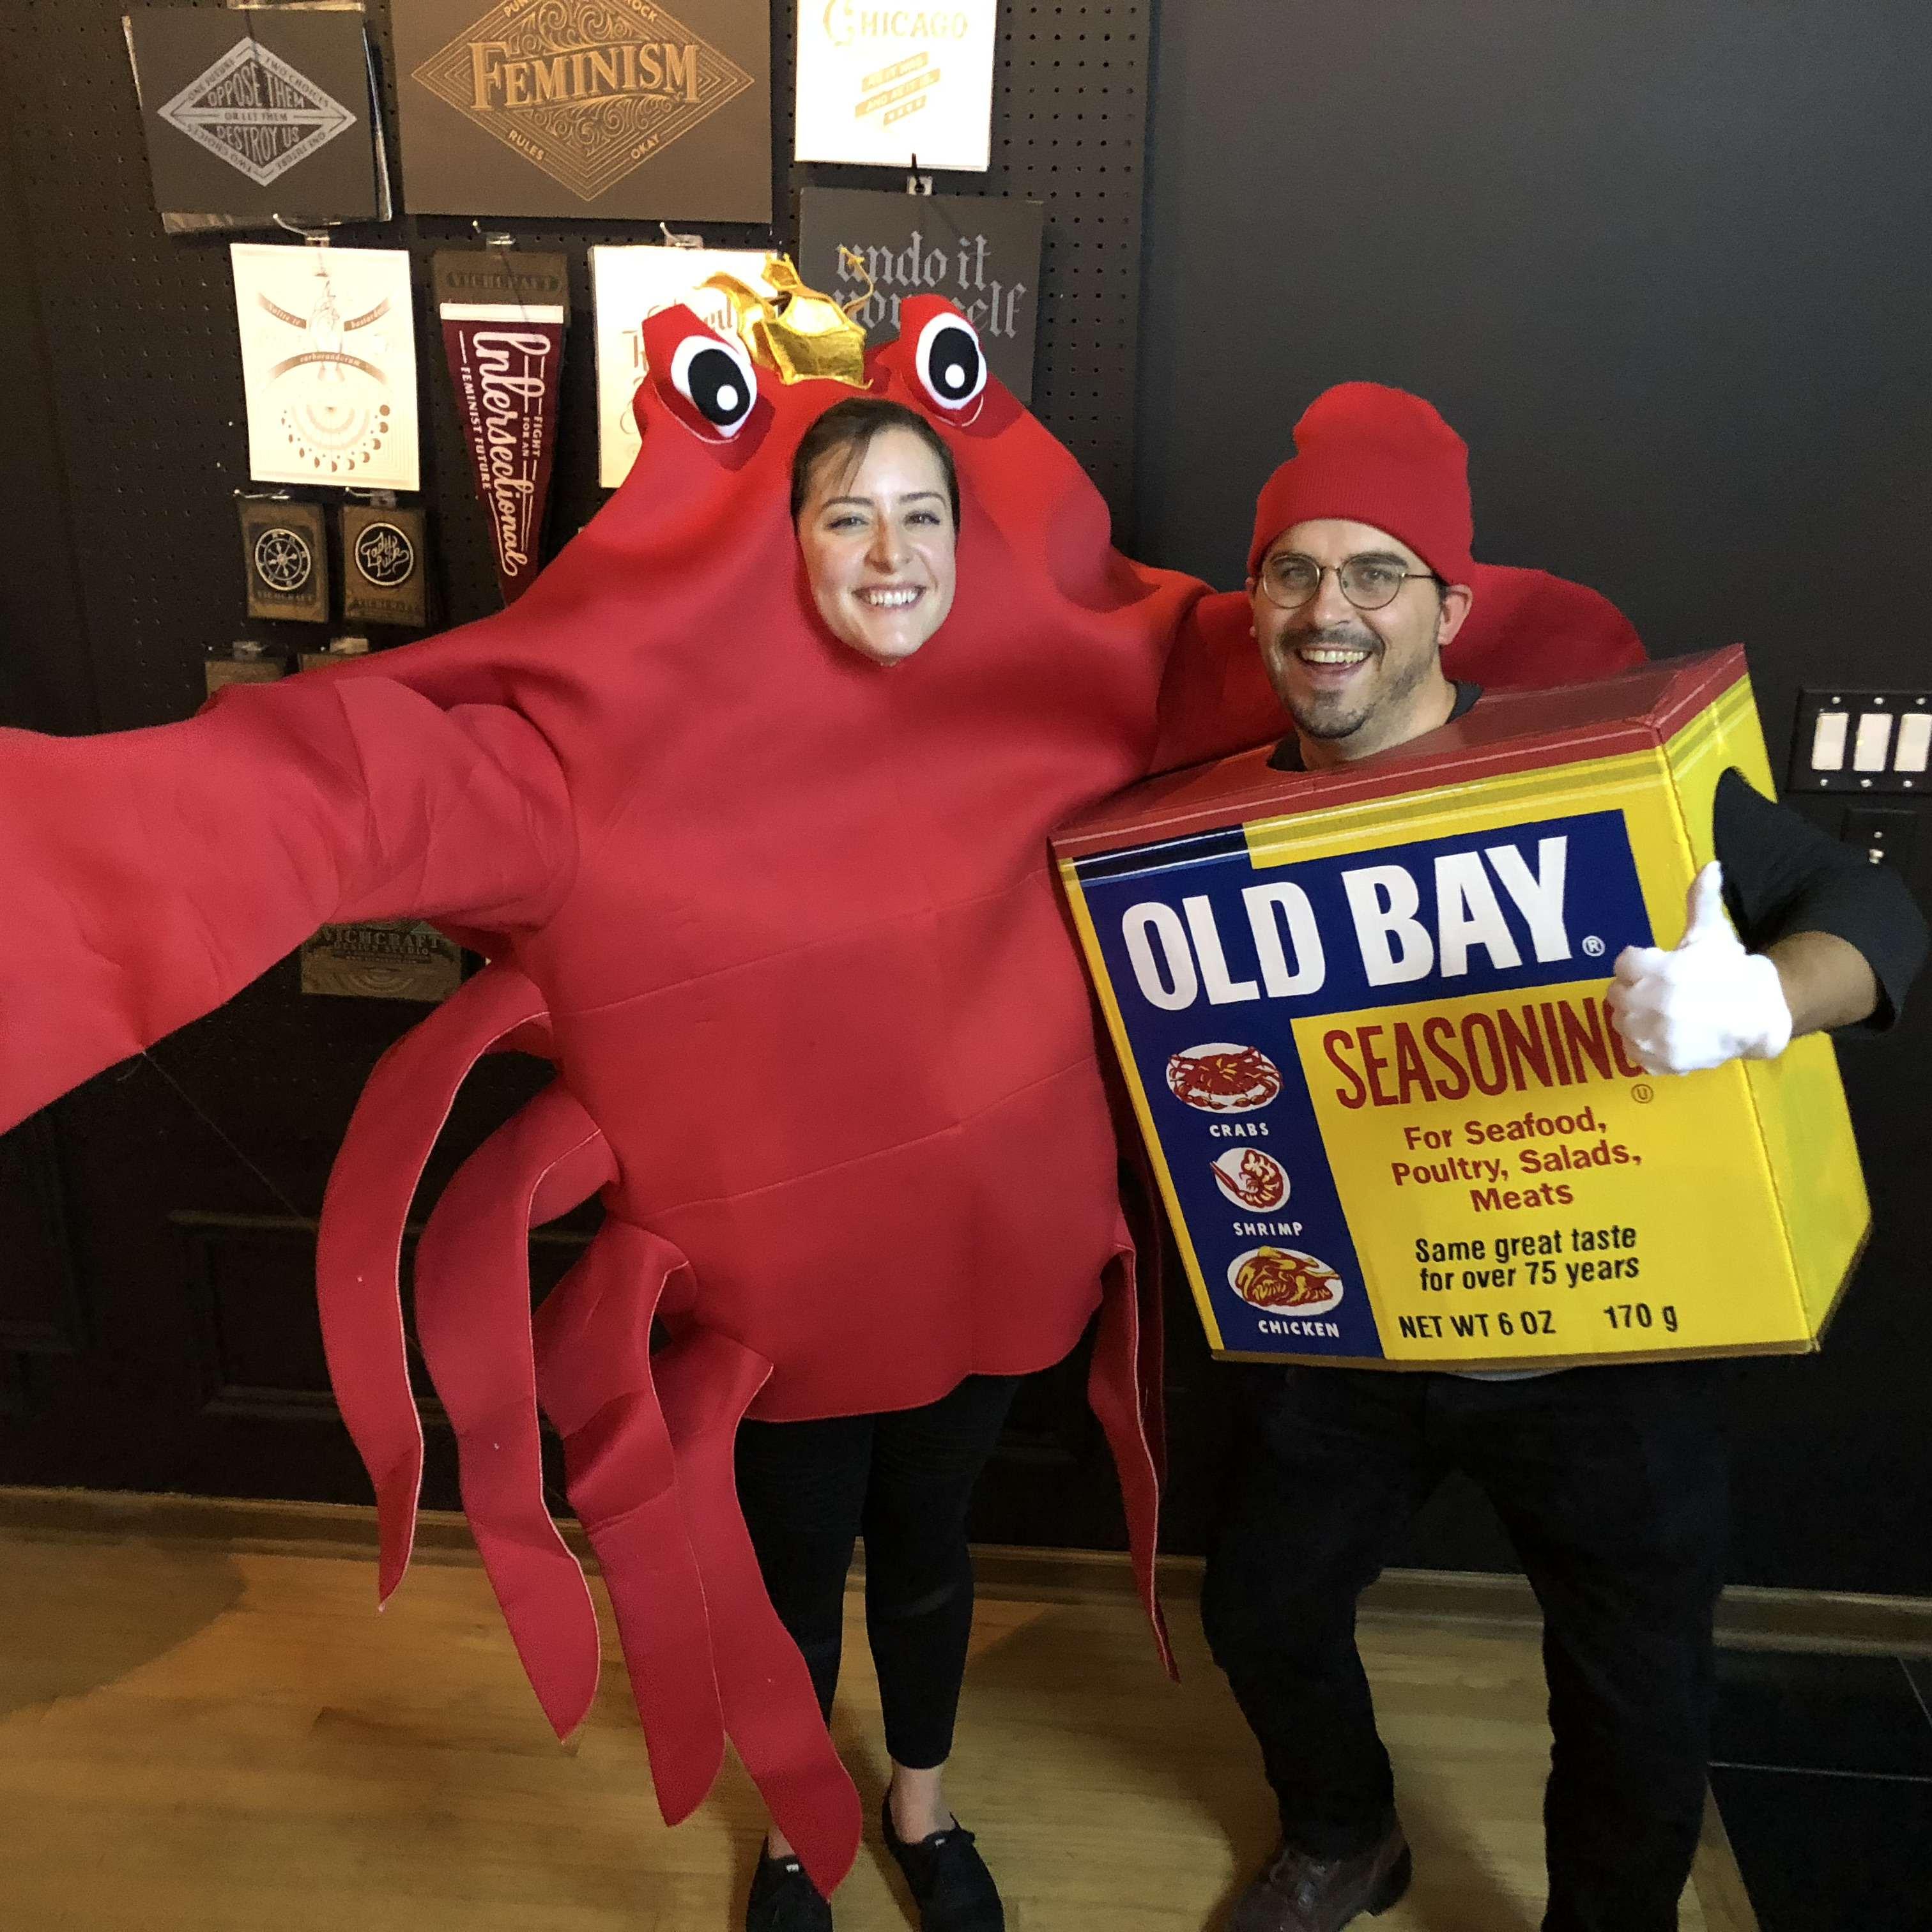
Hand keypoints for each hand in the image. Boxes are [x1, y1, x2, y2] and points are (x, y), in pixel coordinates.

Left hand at [1607, 862, 1792, 1074]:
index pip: (1623, 962)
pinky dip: (1642, 1046)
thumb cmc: (1730, 969)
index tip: (1655, 965)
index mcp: (1663, 969)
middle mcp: (1655, 1004)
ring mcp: (1657, 1036)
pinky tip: (1663, 1034)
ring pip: (1620, 1024)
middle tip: (1658, 990)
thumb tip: (1711, 867)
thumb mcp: (1713, 933)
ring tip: (1661, 1012)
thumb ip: (1702, 900)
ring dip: (1634, 1017)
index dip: (1638, 962)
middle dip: (1633, 989)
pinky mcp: (1661, 1061)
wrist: (1760, 1014)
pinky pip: (1632, 1053)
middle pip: (1616, 994)